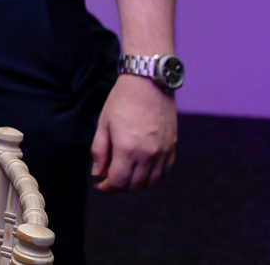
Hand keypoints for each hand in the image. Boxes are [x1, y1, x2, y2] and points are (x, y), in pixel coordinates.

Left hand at [90, 74, 176, 191]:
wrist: (149, 82)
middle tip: (110, 178)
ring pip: (150, 182)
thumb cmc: (122, 100)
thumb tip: (97, 173)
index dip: (106, 188)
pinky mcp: (172, 147)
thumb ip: (99, 151)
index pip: (118, 182)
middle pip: (134, 186)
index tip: (99, 185)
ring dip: (136, 183)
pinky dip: (152, 176)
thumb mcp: (103, 123)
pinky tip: (142, 169)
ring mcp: (163, 152)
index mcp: (127, 149)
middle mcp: (148, 155)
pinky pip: (164, 172)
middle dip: (120, 186)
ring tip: (125, 174)